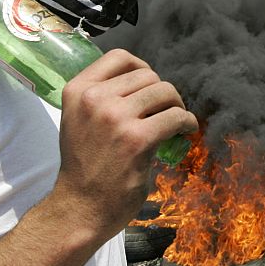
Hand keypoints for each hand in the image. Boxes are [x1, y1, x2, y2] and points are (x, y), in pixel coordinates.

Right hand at [52, 48, 197, 241]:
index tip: (149, 86)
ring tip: (175, 121)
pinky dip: (187, 122)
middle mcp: (94, 99)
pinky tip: (185, 131)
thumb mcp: (80, 120)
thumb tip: (143, 82)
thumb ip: (102, 97)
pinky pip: (176, 116)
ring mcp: (115, 118)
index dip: (141, 67)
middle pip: (148, 75)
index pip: (119, 57)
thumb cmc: (85, 165)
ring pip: (165, 92)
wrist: (79, 208)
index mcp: (78, 90)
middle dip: (162, 92)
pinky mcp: (137, 140)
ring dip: (177, 105)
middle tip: (165, 111)